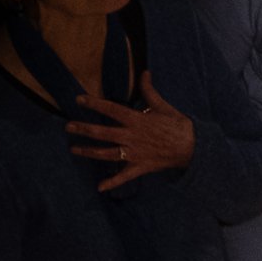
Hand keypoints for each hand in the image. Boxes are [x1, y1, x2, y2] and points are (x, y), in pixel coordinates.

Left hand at [69, 71, 197, 189]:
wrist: (192, 147)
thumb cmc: (178, 125)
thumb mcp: (163, 106)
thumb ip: (149, 91)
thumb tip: (145, 73)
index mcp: (137, 120)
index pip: (111, 110)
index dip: (94, 104)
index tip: (79, 99)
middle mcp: (132, 136)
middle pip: (103, 132)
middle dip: (84, 129)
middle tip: (68, 126)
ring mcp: (135, 153)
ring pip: (107, 153)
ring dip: (89, 151)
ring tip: (74, 149)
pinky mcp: (140, 167)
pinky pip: (124, 176)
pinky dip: (112, 183)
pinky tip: (99, 187)